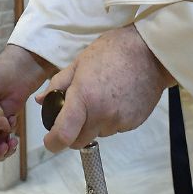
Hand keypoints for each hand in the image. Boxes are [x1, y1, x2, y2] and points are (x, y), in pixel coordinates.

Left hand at [40, 24, 173, 151]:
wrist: (150, 52)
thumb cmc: (112, 51)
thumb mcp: (79, 62)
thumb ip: (58, 84)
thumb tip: (42, 100)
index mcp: (84, 98)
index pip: (64, 135)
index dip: (53, 142)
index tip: (50, 140)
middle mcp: (102, 115)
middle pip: (79, 141)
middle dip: (72, 133)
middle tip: (74, 114)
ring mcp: (120, 121)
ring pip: (98, 134)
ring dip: (93, 124)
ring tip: (100, 98)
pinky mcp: (134, 123)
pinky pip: (115, 128)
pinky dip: (110, 120)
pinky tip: (115, 99)